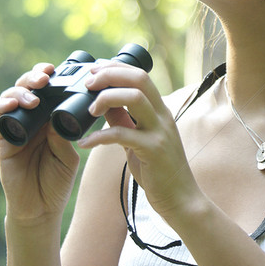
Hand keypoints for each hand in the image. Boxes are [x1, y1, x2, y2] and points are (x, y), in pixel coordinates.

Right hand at [0, 64, 80, 224]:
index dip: (55, 78)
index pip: (51, 91)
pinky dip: (5, 107)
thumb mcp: (68, 154)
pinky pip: (1, 118)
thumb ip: (63, 135)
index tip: (65, 69)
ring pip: (13, 97)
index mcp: (53, 119)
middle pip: (31, 88)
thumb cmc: (57, 180)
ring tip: (34, 96)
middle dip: (36, 77)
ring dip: (22, 90)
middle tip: (46, 76)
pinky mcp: (5, 140)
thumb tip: (57, 116)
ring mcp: (18, 128)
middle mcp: (35, 119)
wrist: (40, 207)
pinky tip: (13, 105)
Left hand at [77, 64, 201, 218]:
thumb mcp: (139, 139)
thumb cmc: (158, 169)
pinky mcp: (153, 149)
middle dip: (110, 75)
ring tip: (89, 110)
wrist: (180, 197)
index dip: (115, 68)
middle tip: (88, 83)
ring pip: (135, 98)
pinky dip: (99, 136)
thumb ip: (123, 119)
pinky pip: (122, 135)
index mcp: (160, 110)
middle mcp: (162, 115)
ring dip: (106, 98)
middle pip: (139, 78)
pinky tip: (85, 143)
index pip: (139, 75)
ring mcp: (160, 131)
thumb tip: (102, 102)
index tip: (93, 70)